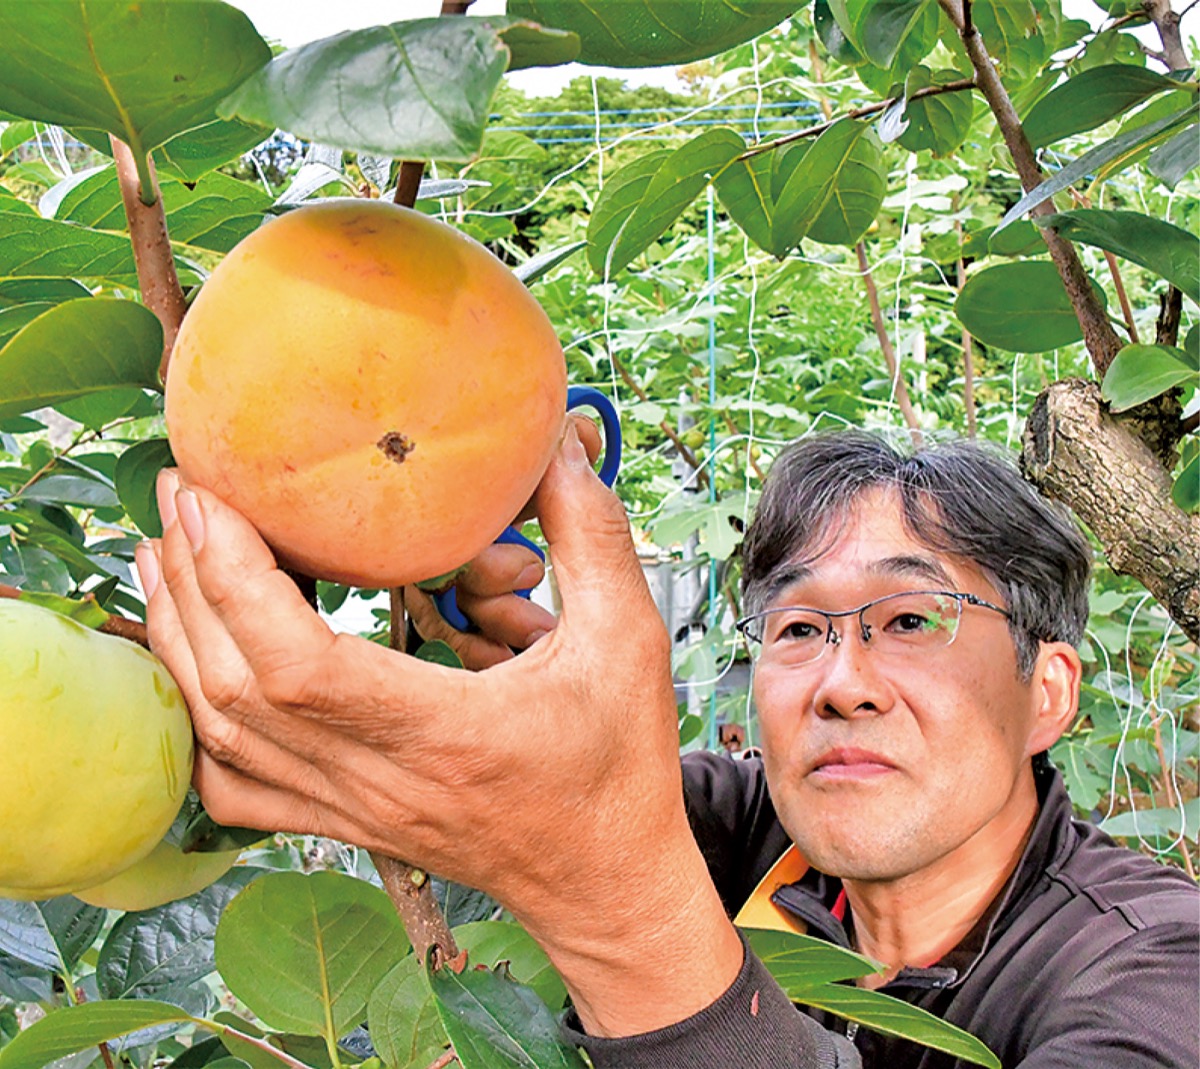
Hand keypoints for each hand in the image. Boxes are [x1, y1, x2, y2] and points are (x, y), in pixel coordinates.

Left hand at [138, 420, 741, 1036]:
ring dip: (179, 640)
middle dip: (190, 583)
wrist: (603, 881)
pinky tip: (190, 669)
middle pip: (237, 688)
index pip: (298, 664)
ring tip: (163, 556)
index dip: (235, 576)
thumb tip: (560, 446)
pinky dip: (194, 724)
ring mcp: (352, 810)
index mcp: (443, 732)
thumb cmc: (620, 767)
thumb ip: (592, 536)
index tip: (209, 498)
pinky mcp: (345, 823)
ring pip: (221, 736)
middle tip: (179, 496)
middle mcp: (379, 779)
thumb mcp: (629, 640)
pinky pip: (235, 788)